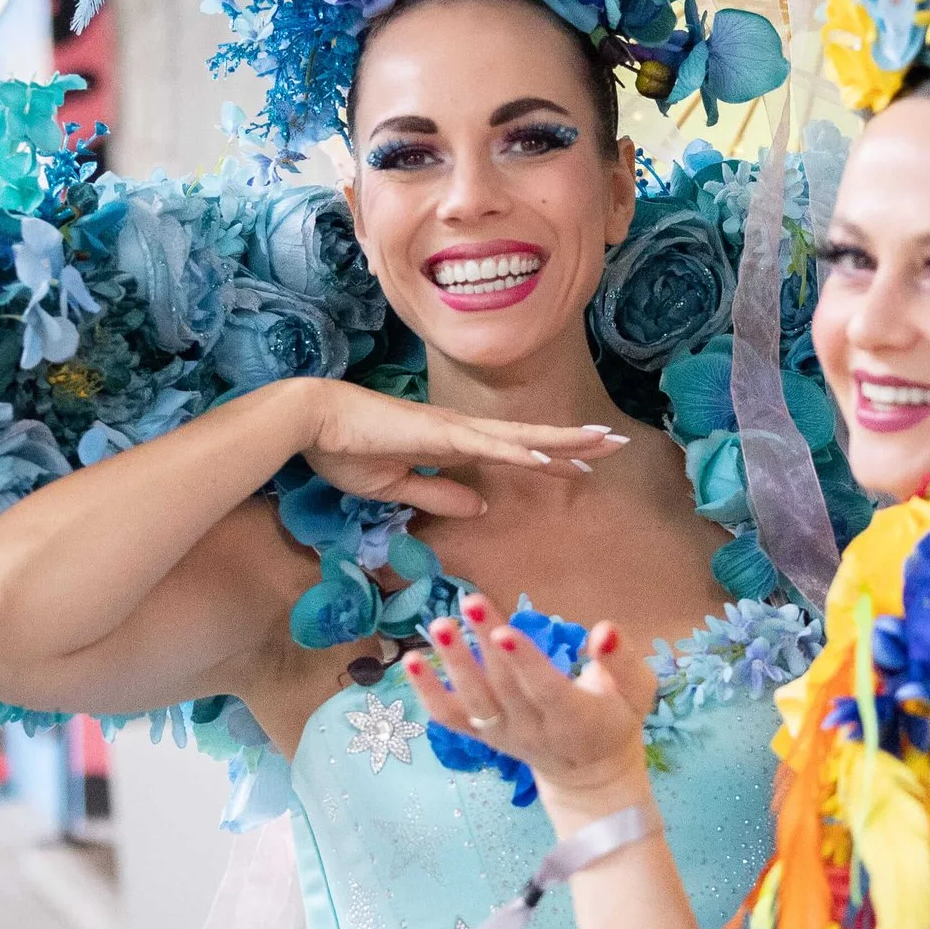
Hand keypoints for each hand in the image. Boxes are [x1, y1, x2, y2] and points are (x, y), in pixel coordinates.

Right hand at [294, 380, 627, 519]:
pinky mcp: (436, 434)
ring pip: (519, 436)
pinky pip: (485, 445)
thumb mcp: (397, 487)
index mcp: (451, 444)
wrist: (311, 423)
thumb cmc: (344, 450)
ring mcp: (451, 429)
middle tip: (618, 443)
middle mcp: (460, 431)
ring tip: (602, 443)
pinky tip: (547, 456)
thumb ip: (438, 495)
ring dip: (562, 440)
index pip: (512, 452)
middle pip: (529, 437)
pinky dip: (518, 451)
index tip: (584, 464)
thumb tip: (481, 505)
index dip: (549, 456)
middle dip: (575, 442)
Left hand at [401, 593, 654, 820]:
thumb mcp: (636, 692)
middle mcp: (533, 730)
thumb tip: (604, 629)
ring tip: (439, 626)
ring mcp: (503, 735)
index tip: (505, 630)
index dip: (525, 663)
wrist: (590, 773)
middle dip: (484, 644)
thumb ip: (622, 661)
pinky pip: (450, 717)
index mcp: (575, 719)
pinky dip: (426, 692)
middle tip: (468, 601)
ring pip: (473, 701)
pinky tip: (410, 659)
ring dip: (453, 664)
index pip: (545, 690)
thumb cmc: (615, 719)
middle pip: (504, 685)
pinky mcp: (482, 735)